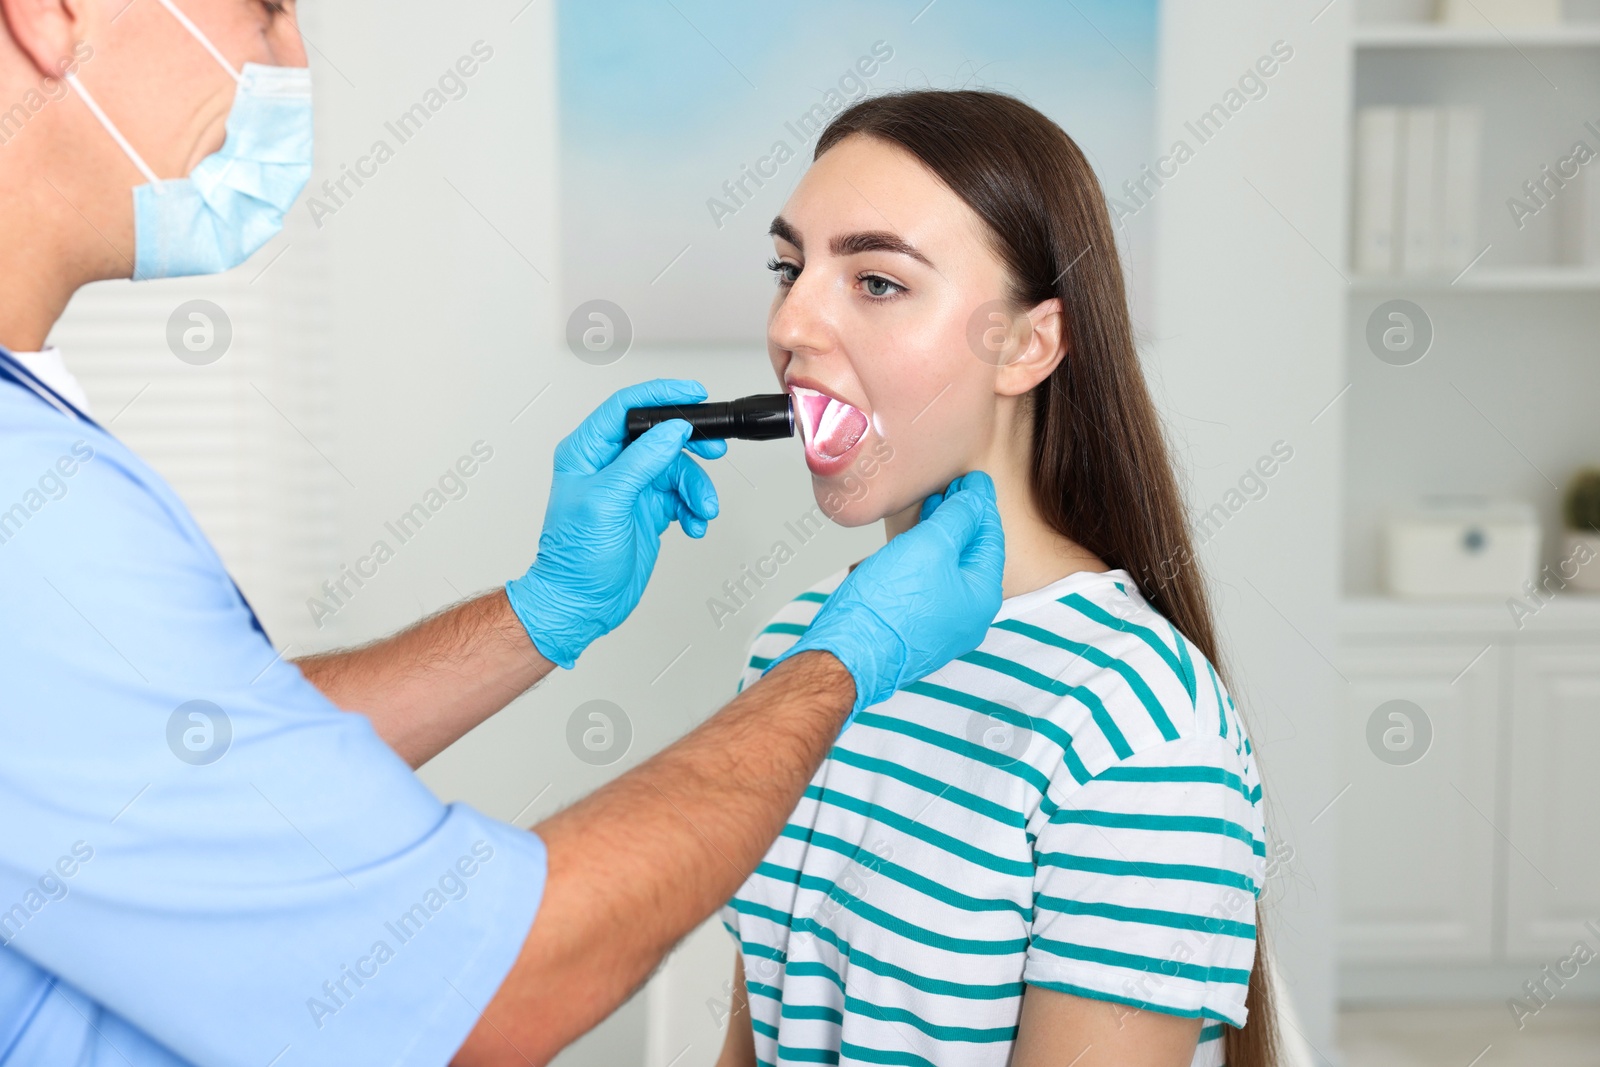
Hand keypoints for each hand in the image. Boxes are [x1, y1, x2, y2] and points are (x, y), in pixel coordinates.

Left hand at [506, 380, 725, 667]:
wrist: (581, 605)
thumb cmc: (575, 559)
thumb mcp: (607, 501)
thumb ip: (641, 461)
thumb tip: (671, 429)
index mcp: (588, 452)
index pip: (626, 407)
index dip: (661, 395)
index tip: (694, 393)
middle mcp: (609, 465)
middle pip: (660, 437)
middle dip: (690, 445)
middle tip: (714, 449)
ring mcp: (630, 488)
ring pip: (676, 470)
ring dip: (696, 489)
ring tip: (703, 510)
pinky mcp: (647, 510)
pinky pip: (680, 497)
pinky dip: (692, 509)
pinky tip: (693, 525)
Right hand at [769, 471, 1004, 720]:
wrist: (848, 653)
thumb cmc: (889, 604)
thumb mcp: (930, 545)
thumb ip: (959, 518)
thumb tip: (976, 498)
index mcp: (982, 597)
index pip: (991, 538)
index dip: (981, 504)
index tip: (972, 478)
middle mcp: (968, 617)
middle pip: (972, 556)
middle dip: (962, 520)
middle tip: (952, 488)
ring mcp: (942, 628)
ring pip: (950, 571)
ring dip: (943, 537)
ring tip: (931, 508)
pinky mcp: (915, 632)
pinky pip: (931, 587)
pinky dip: (928, 559)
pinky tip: (913, 544)